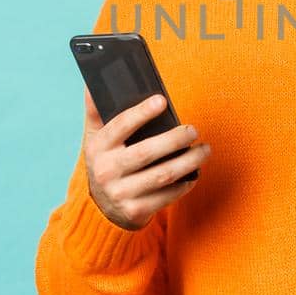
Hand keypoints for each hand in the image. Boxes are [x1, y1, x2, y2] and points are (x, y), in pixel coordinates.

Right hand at [82, 88, 210, 230]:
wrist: (102, 209)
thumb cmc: (106, 161)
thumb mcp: (94, 138)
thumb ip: (95, 111)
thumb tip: (91, 83)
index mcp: (97, 148)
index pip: (120, 126)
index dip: (141, 112)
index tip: (162, 101)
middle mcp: (106, 172)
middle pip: (146, 152)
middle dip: (174, 139)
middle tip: (193, 130)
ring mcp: (120, 194)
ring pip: (162, 175)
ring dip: (188, 161)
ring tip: (204, 149)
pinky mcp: (136, 211)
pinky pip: (167, 196)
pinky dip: (185, 184)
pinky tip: (195, 172)